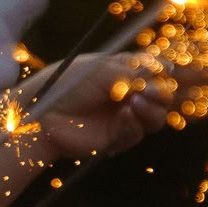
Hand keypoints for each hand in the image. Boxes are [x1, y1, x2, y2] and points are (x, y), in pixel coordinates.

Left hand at [31, 52, 170, 157]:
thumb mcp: (102, 70)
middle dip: (162, 92)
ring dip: (153, 108)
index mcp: (124, 71)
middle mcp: (127, 94)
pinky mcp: (116, 138)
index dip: (163, 72)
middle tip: (151, 90)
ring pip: (156, 117)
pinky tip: (126, 114)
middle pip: (162, 96)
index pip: (155, 71)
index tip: (164, 70)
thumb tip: (166, 68)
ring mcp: (123, 117)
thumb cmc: (66, 84)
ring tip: (136, 102)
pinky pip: (138, 132)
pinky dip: (136, 123)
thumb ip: (135, 72)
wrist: (41, 113)